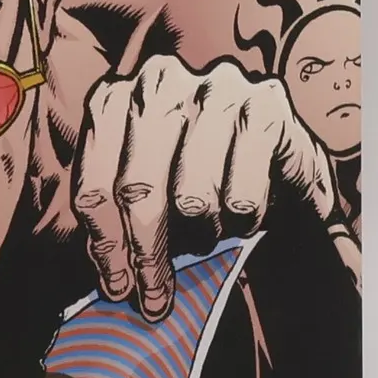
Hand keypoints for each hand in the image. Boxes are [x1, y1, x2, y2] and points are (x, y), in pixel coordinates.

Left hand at [74, 59, 334, 321]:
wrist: (281, 163)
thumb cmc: (201, 181)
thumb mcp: (150, 197)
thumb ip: (122, 226)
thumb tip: (116, 283)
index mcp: (116, 99)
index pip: (96, 184)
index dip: (106, 244)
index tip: (118, 286)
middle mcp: (159, 81)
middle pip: (137, 190)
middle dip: (146, 253)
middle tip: (157, 296)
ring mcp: (215, 87)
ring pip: (191, 197)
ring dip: (202, 234)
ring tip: (211, 235)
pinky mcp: (268, 105)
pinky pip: (243, 194)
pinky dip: (243, 221)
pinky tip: (245, 216)